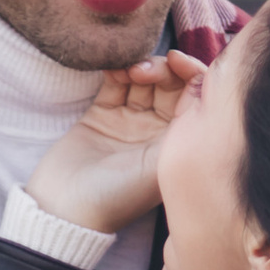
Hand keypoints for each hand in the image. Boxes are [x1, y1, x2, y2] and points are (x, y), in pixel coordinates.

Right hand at [24, 52, 202, 237]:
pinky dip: (116, 70)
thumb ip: (185, 123)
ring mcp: (130, 121)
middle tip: (143, 71)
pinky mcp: (102, 115)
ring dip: (140, 67)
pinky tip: (113, 68)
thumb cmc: (118, 196)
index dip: (191, 72)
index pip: (195, 97)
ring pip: (144, 80)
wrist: (65, 209)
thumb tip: (204, 82)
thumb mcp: (161, 163)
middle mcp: (157, 131)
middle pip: (170, 84)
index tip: (176, 60)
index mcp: (178, 144)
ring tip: (129, 71)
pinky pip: (115, 83)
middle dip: (162, 70)